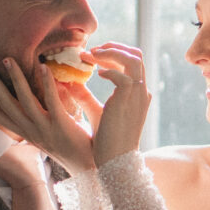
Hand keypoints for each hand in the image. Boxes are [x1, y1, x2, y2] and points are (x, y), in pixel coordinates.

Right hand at [0, 60, 95, 175]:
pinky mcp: (62, 126)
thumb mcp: (50, 135)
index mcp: (28, 134)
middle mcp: (32, 132)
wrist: (92, 168)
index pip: (0, 117)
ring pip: (24, 100)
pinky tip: (43, 67)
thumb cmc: (74, 148)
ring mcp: (45, 129)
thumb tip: (36, 101)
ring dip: (15, 78)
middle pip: (6, 106)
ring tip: (8, 59)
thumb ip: (40, 119)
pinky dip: (46, 83)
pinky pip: (51, 101)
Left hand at [89, 43, 151, 165]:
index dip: (115, 53)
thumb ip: (84, 96)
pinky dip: (109, 70)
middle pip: (136, 55)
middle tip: (92, 51)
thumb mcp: (96, 112)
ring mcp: (137, 96)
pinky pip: (123, 75)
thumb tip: (68, 81)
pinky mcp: (128, 101)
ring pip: (132, 59)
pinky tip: (97, 75)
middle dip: (113, 48)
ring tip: (91, 56)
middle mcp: (141, 92)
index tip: (95, 55)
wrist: (115, 161)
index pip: (134, 62)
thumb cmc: (107, 142)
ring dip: (110, 53)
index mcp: (138, 94)